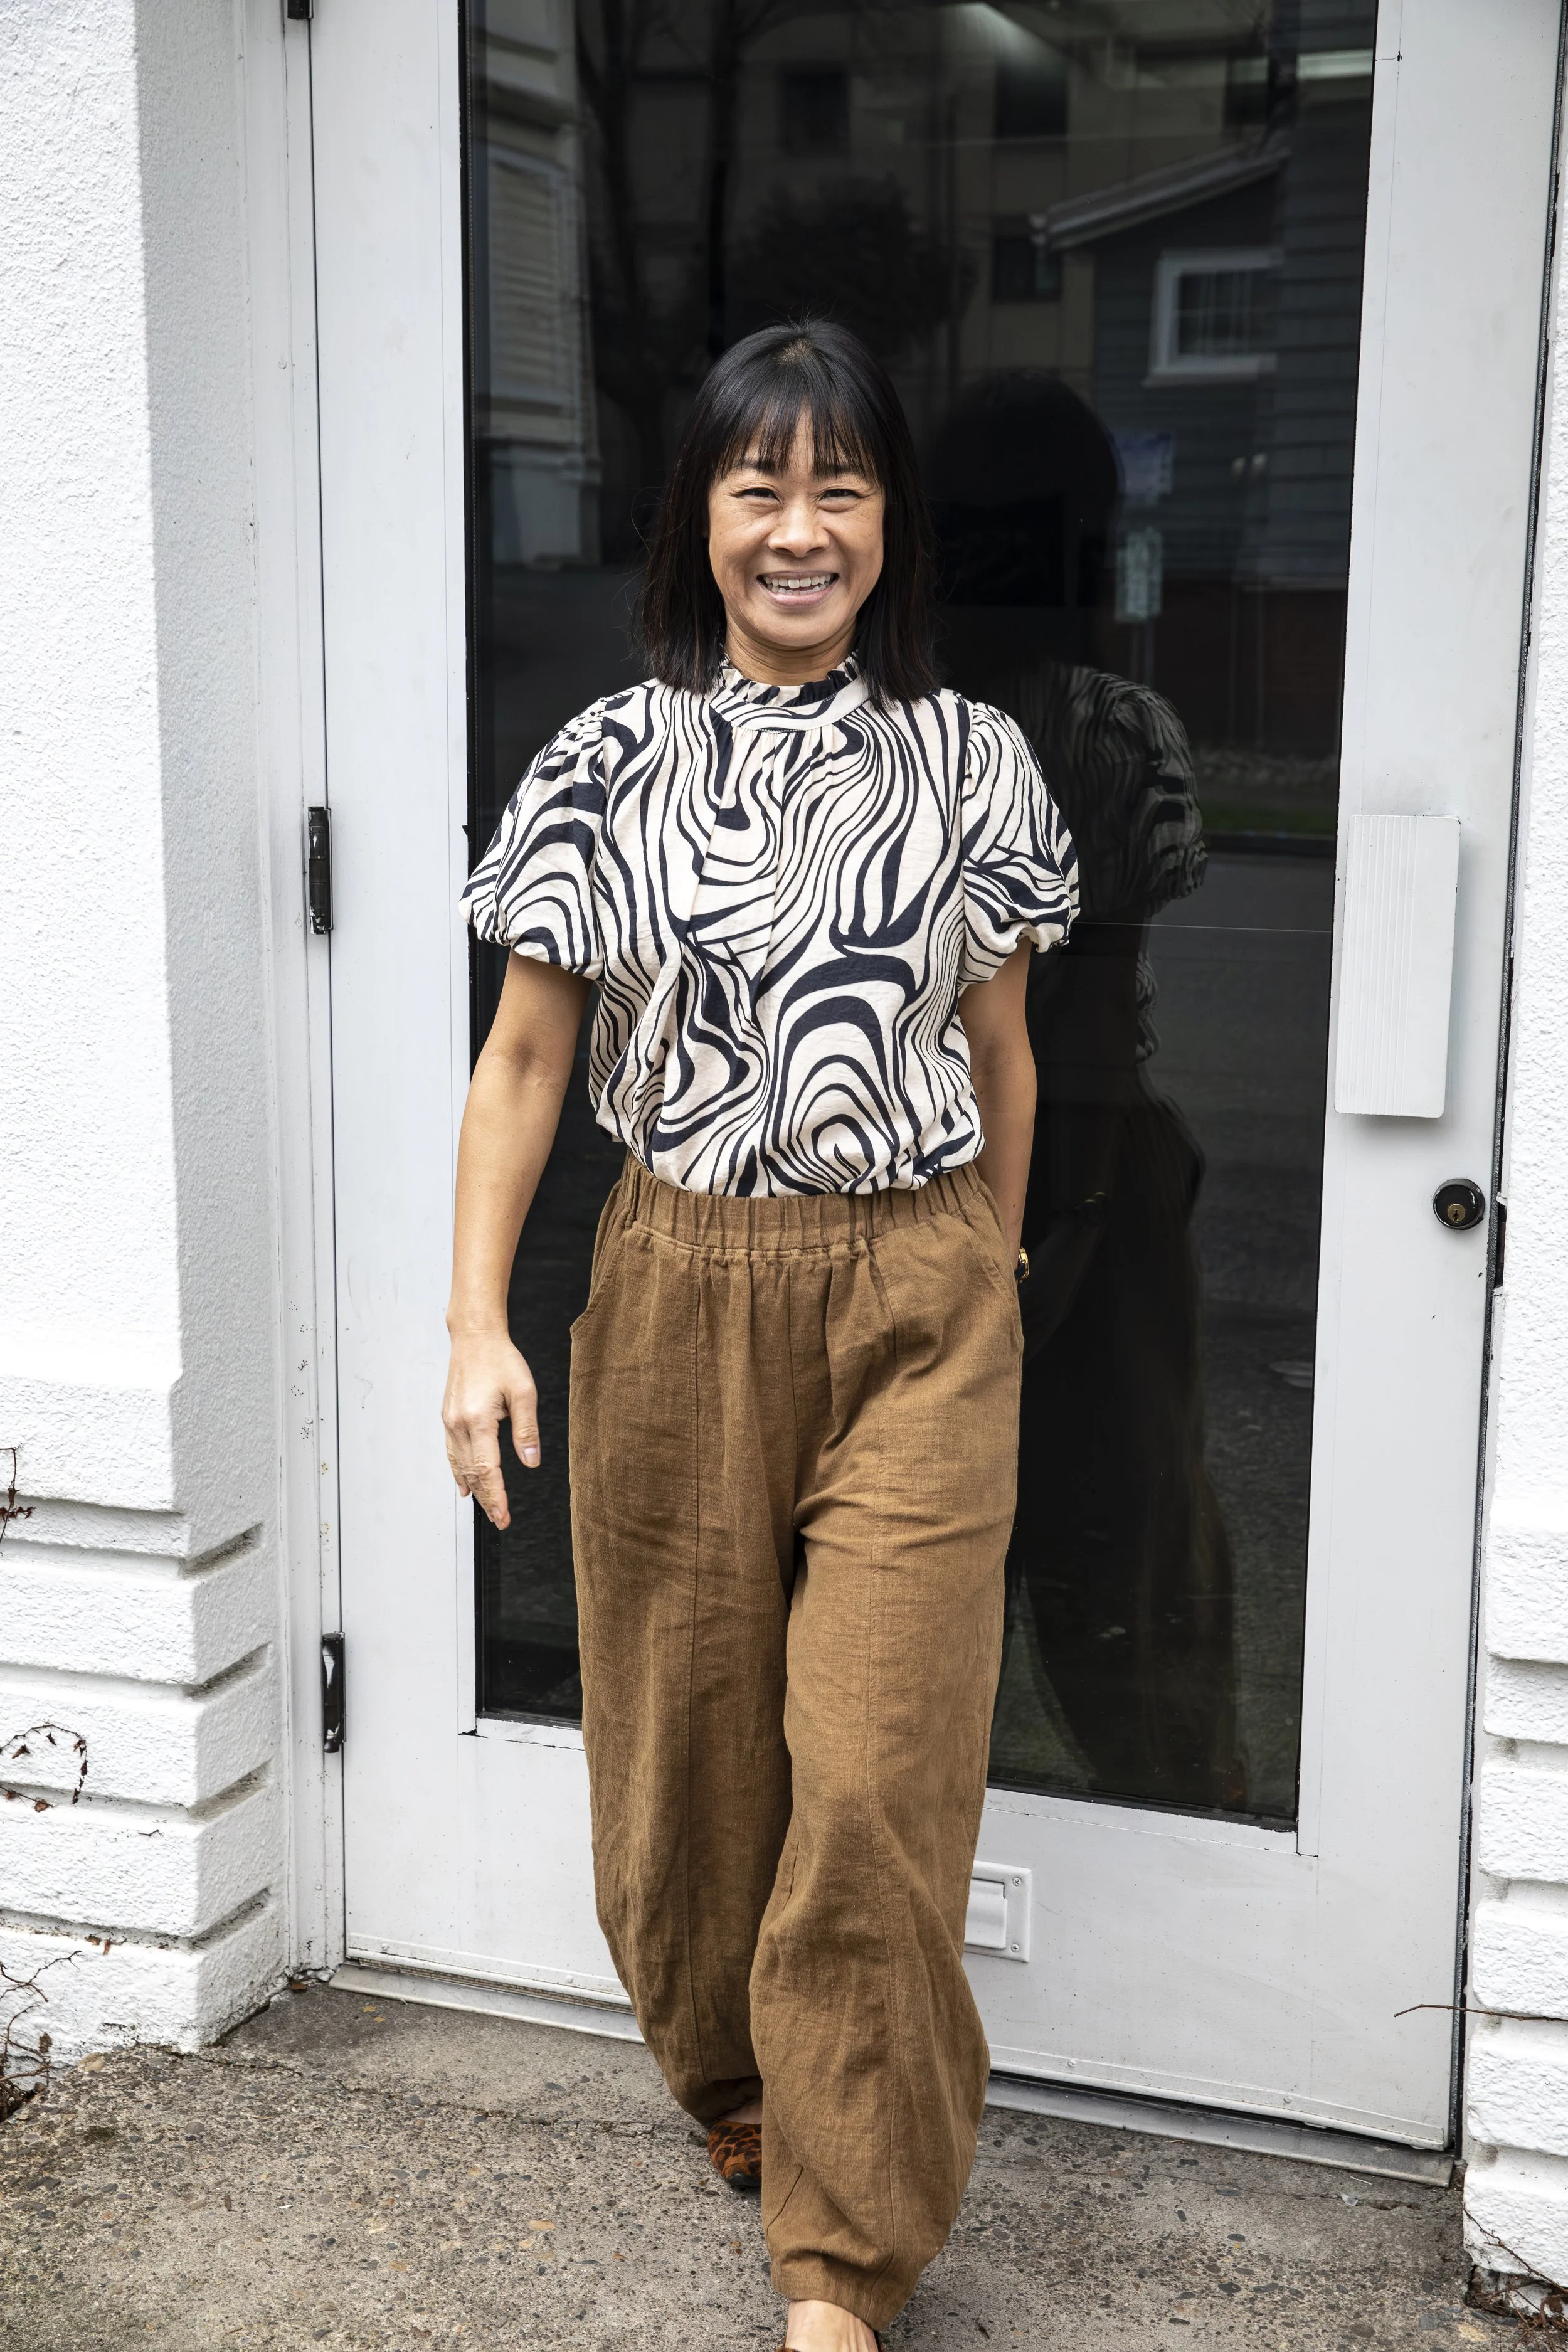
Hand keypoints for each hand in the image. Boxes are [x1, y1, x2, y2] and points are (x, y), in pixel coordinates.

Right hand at [442, 1330, 539, 1530]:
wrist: (474, 1338)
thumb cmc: (500, 1359)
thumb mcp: (523, 1392)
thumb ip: (526, 1430)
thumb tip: (530, 1461)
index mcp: (478, 1419)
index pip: (487, 1469)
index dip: (496, 1496)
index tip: (503, 1515)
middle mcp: (459, 1424)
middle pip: (472, 1473)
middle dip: (487, 1499)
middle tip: (500, 1519)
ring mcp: (450, 1421)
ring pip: (460, 1465)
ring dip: (473, 1489)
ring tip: (486, 1507)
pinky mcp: (448, 1418)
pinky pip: (452, 1452)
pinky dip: (459, 1472)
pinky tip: (464, 1484)